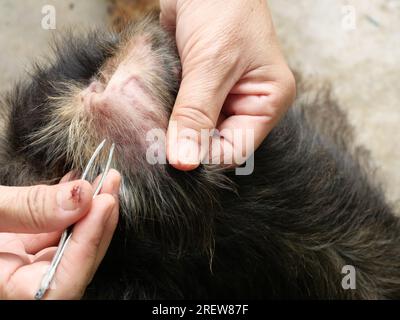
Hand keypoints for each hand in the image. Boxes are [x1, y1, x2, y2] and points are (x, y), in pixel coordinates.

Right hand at [0, 170, 120, 299]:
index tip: (102, 204)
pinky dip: (70, 207)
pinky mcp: (23, 245)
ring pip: (70, 244)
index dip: (88, 245)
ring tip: (101, 179)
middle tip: (110, 186)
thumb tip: (80, 197)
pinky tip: (78, 184)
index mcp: (6, 290)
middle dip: (99, 223)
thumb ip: (28, 208)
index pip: (62, 286)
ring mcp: (23, 264)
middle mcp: (19, 282)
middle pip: (76, 264)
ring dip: (89, 210)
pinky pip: (55, 230)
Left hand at [161, 0, 295, 169]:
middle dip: (184, 142)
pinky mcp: (199, 88)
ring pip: (194, 130)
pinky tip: (150, 109)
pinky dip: (165, 113)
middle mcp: (245, 104)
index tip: (169, 158)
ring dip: (171, 128)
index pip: (235, 149)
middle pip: (213, 143)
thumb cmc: (223, 7)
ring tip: (148, 123)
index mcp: (267, 102)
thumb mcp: (212, 63)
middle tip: (152, 141)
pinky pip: (181, 112)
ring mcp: (221, 97)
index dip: (203, 157)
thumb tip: (184, 162)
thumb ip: (196, 114)